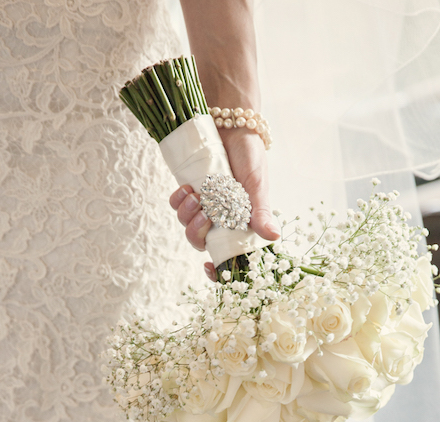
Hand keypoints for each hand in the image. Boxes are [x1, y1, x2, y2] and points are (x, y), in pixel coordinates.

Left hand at [169, 128, 279, 279]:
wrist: (232, 125)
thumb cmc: (250, 156)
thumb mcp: (257, 185)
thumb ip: (261, 211)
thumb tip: (273, 236)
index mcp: (238, 224)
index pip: (226, 255)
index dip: (216, 268)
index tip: (208, 267)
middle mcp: (219, 218)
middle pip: (200, 242)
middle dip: (197, 233)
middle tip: (204, 215)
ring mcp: (202, 205)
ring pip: (186, 225)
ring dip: (187, 215)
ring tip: (195, 196)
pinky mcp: (189, 190)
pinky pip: (176, 205)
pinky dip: (179, 200)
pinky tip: (187, 188)